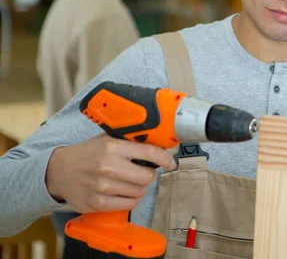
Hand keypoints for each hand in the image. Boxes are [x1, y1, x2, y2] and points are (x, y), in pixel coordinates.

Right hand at [45, 133, 176, 212]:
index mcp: (112, 147)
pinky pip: (129, 205)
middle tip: (142, 172)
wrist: (58, 171)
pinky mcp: (97, 204)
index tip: (170, 162)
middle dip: (149, 175)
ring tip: (130, 182)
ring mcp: (102, 187)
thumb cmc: (87, 153)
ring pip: (139, 192)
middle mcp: (108, 167)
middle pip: (147, 177)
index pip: (149, 153)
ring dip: (139, 188)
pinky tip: (124, 193)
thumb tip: (159, 141)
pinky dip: (131, 200)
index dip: (165, 158)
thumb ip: (129, 140)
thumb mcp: (107, 139)